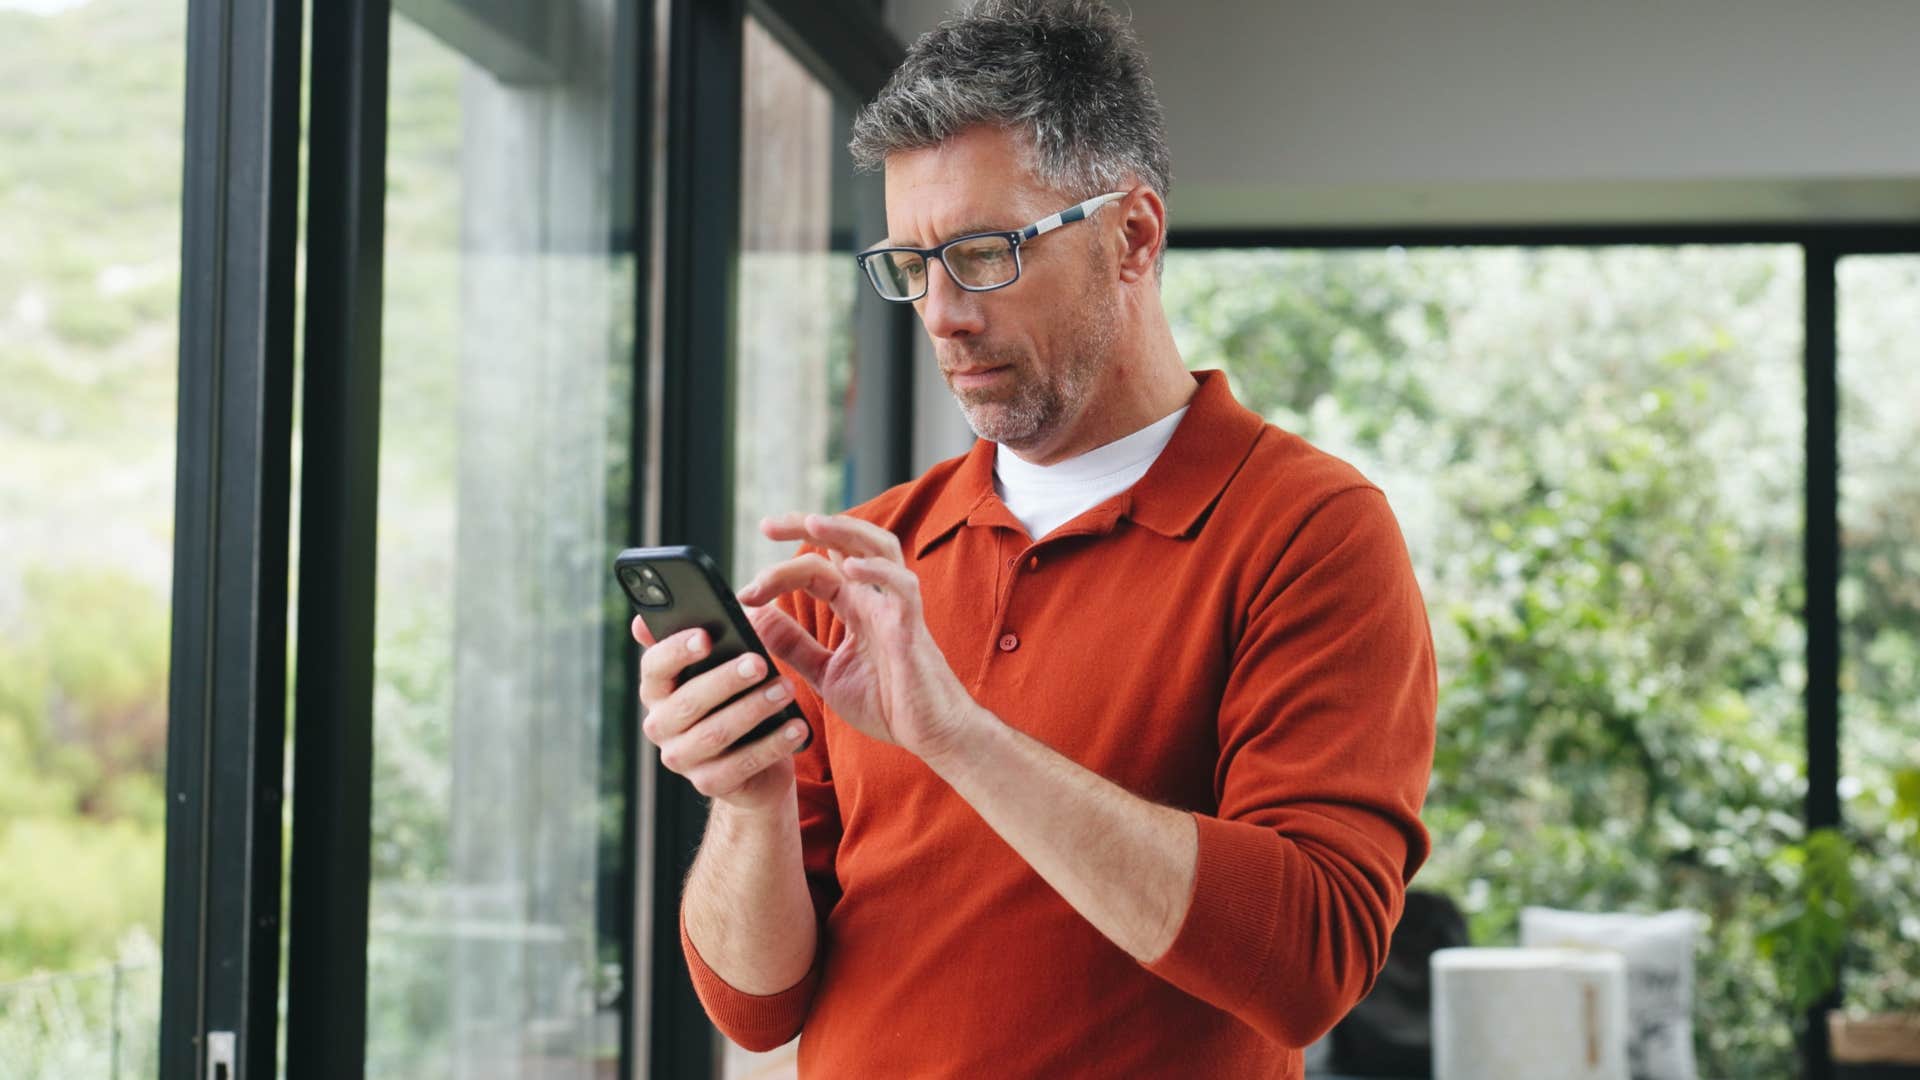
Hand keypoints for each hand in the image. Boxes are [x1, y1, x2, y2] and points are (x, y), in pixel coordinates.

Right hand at [633, 617, 809, 811]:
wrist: (754, 768)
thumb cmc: (735, 702)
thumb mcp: (720, 669)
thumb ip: (702, 640)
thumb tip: (666, 614)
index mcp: (657, 690)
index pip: (654, 667)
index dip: (676, 651)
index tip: (706, 636)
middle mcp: (660, 725)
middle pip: (689, 701)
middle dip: (726, 679)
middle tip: (759, 662)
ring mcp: (681, 758)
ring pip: (716, 732)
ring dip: (753, 709)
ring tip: (786, 689)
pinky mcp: (708, 784)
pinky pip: (743, 764)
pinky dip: (773, 744)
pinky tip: (798, 727)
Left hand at [737, 513, 980, 762]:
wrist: (930, 735)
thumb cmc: (887, 703)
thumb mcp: (825, 673)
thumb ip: (793, 645)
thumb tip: (755, 616)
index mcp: (855, 607)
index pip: (816, 569)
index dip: (779, 572)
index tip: (746, 592)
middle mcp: (875, 599)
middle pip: (845, 542)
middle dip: (807, 525)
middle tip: (767, 525)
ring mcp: (897, 608)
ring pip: (879, 548)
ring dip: (846, 532)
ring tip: (812, 524)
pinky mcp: (913, 628)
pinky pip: (902, 588)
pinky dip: (879, 572)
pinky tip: (852, 568)